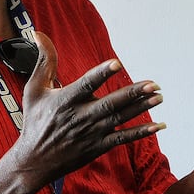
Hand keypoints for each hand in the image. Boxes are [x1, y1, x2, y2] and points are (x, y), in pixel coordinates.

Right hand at [12, 32, 163, 184]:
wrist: (34, 159)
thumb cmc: (35, 121)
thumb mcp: (34, 89)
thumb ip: (44, 61)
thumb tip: (38, 34)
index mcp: (65, 100)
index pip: (86, 84)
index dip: (102, 74)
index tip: (117, 64)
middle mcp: (80, 116)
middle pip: (111, 103)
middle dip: (133, 93)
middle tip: (153, 84)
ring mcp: (91, 133)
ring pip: (120, 118)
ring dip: (141, 108)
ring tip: (159, 97)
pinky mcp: (98, 146)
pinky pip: (122, 138)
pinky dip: (140, 132)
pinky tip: (157, 126)